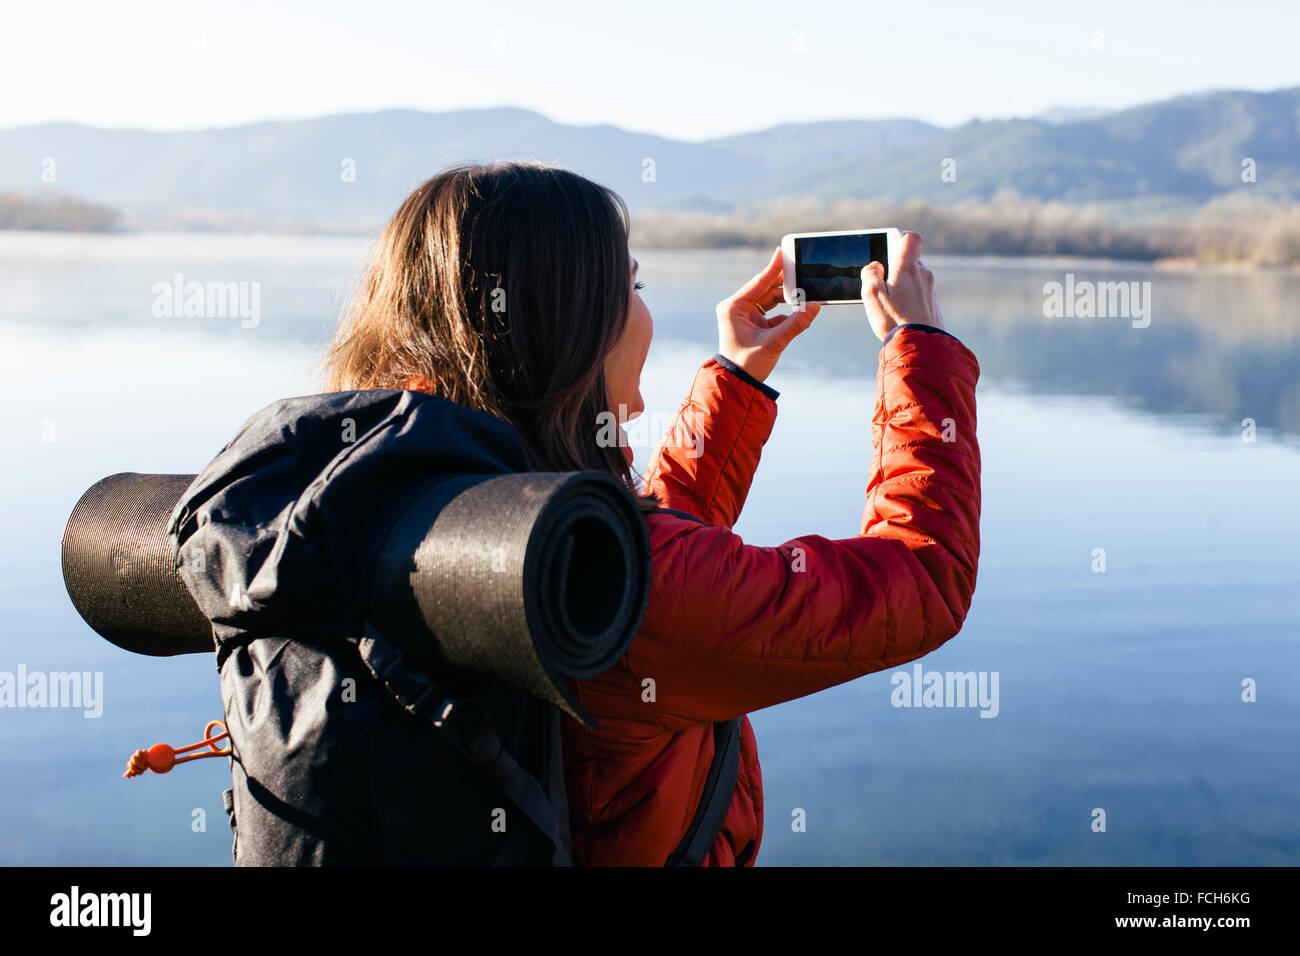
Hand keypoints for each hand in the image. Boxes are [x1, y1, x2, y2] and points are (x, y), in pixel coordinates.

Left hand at [717, 247, 820, 381]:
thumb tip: (815, 306)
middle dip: (785, 282)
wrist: (739, 384)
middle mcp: (738, 308)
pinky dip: (788, 313)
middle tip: (802, 269)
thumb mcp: (774, 343)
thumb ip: (796, 324)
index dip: (774, 267)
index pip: (758, 282)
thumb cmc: (748, 364)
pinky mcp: (755, 325)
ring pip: (771, 299)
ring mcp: (747, 316)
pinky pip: (774, 312)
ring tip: (806, 291)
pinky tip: (802, 311)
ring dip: (789, 298)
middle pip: (765, 288)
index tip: (784, 251)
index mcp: (734, 307)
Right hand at [861, 231, 943, 342]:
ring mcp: (930, 291)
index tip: (888, 249)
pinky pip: (919, 295)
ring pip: (914, 279)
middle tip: (881, 285)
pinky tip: (899, 316)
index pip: (911, 238)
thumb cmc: (894, 320)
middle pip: (909, 261)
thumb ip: (870, 274)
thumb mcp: (872, 295)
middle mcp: (923, 275)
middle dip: (895, 268)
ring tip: (889, 305)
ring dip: (901, 286)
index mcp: (908, 267)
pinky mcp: (932, 305)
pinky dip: (909, 299)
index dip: (899, 238)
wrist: (922, 347)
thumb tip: (875, 266)